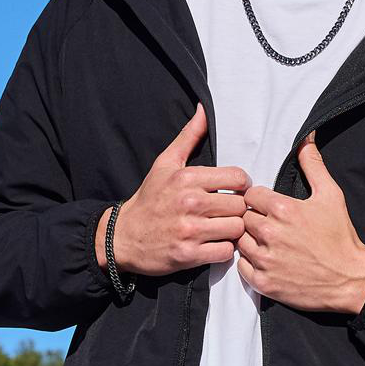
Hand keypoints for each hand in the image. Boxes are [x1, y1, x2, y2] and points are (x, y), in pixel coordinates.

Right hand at [97, 104, 250, 277]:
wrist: (123, 237)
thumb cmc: (149, 199)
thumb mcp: (165, 164)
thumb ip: (188, 137)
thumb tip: (204, 110)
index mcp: (187, 178)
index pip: (238, 178)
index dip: (241, 186)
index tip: (233, 192)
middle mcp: (190, 203)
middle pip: (240, 206)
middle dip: (237, 210)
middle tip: (226, 213)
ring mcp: (190, 230)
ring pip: (236, 229)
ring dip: (232, 231)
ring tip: (221, 229)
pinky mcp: (189, 255)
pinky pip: (225, 252)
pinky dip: (223, 250)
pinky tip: (213, 244)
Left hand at [236, 132, 364, 314]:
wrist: (351, 280)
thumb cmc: (341, 237)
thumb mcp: (331, 195)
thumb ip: (313, 165)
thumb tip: (306, 139)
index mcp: (283, 209)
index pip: (251, 195)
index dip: (259, 200)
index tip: (269, 207)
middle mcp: (270, 233)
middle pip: (243, 217)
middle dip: (254, 219)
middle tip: (270, 226)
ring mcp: (266, 260)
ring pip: (240, 241)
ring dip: (250, 240)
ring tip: (268, 243)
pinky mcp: (264, 282)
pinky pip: (241, 266)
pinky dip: (249, 263)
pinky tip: (266, 260)